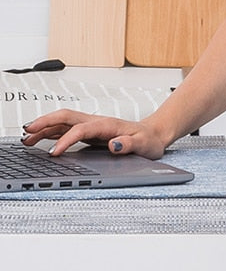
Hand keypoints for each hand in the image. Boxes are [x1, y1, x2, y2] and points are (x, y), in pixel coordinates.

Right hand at [22, 110, 167, 159]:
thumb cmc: (148, 140)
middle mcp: (97, 122)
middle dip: (46, 122)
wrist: (154, 134)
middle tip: (28, 132)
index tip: (54, 153)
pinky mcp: (90, 132)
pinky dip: (51, 132)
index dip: (66, 140)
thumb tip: (114, 145)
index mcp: (107, 125)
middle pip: (66, 117)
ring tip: (27, 138)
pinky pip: (66, 129)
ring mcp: (92, 126)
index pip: (81, 130)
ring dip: (44, 127)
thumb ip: (129, 145)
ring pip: (63, 122)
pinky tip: (41, 139)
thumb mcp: (144, 145)